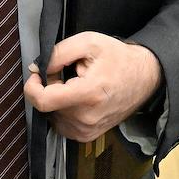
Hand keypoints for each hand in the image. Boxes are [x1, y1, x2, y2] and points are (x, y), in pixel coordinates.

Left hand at [23, 33, 162, 141]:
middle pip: (47, 106)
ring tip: (75, 85)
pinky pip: (62, 124)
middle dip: (49, 87)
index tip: (36, 74)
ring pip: (52, 115)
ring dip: (56, 100)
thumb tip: (36, 68)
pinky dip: (63, 110)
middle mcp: (87, 118)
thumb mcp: (88, 43)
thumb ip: (58, 53)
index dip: (32, 87)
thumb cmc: (118, 57)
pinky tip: (77, 98)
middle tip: (66, 73)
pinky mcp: (88, 136)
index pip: (43, 101)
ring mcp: (88, 130)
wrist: (146, 77)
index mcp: (88, 94)